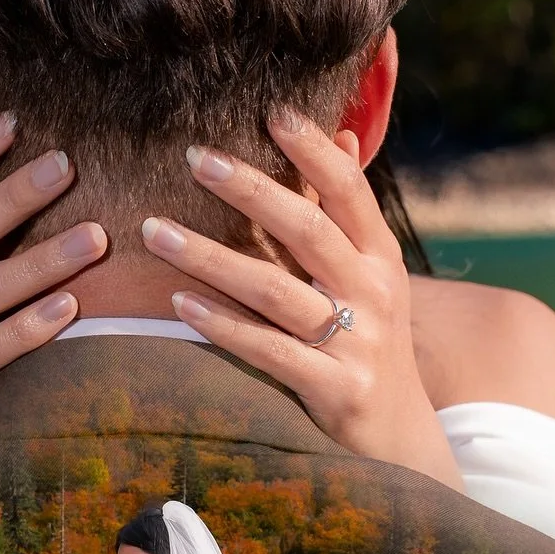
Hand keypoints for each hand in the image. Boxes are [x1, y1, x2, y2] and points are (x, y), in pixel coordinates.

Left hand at [140, 111, 461, 487]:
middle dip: (251, 190)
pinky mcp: (335, 390)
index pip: (349, 191)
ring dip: (209, 257)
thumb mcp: (370, 279)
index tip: (271, 111)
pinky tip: (177, 303)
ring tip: (154, 230)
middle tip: (195, 156)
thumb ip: (346, 213)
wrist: (400, 442)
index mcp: (379, 258)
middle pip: (308, 230)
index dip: (314, 149)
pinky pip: (268, 351)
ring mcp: (357, 343)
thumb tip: (341, 134)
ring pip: (275, 290)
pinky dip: (222, 326)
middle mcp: (374, 293)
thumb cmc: (368, 344)